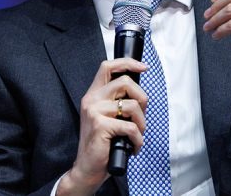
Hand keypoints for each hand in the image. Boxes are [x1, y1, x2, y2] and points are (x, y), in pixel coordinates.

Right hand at [57, 58, 147, 194]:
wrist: (87, 168)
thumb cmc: (102, 145)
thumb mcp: (107, 118)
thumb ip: (117, 103)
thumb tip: (140, 95)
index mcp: (93, 95)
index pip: (107, 66)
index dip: (127, 63)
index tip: (143, 67)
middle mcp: (91, 100)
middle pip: (125, 82)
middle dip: (142, 99)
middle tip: (141, 118)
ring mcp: (94, 112)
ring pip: (131, 106)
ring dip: (142, 123)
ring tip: (137, 136)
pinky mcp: (101, 126)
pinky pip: (131, 127)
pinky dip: (138, 140)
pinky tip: (133, 147)